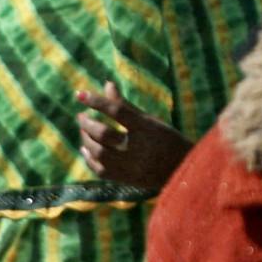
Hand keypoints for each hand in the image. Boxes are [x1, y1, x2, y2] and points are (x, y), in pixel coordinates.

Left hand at [76, 84, 190, 190]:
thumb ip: (126, 105)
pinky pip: (98, 169)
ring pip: (97, 151)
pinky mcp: (123, 178)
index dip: (97, 101)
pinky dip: (88, 158)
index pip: (117, 111)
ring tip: (83, 130)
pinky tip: (86, 149)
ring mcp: (129, 164)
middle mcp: (136, 146)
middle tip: (81, 116)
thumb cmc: (167, 140)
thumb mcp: (150, 121)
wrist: (181, 171)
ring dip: (85, 139)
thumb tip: (107, 84)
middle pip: (103, 133)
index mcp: (146, 128)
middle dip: (87, 123)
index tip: (80, 94)